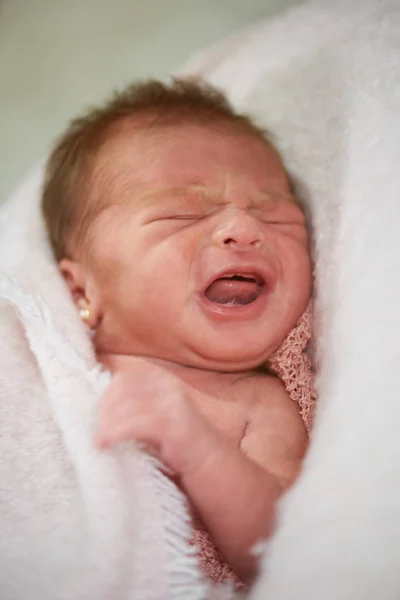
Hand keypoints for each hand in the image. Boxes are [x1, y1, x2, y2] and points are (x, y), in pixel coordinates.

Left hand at [95, 359, 220, 475]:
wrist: (212, 465)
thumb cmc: (177, 445)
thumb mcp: (152, 417)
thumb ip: (132, 408)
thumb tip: (96, 412)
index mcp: (160, 378)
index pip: (122, 380)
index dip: (105, 398)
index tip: (95, 418)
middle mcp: (167, 384)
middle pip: (121, 391)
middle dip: (103, 413)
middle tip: (94, 433)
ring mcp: (172, 401)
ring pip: (125, 407)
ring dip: (106, 425)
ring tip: (98, 443)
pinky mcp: (173, 422)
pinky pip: (135, 424)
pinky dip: (114, 433)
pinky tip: (104, 444)